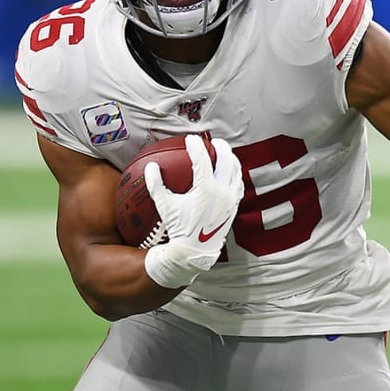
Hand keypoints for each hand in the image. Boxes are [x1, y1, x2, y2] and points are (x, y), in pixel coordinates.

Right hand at [143, 135, 243, 288]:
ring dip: (231, 159)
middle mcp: (222, 192)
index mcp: (206, 189)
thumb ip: (156, 185)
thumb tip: (151, 167)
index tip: (190, 139)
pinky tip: (229, 173)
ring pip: (236, 171)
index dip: (196, 146)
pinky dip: (234, 175)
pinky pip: (238, 185)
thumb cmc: (178, 228)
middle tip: (212, 142)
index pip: (203, 160)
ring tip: (224, 153)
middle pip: (227, 160)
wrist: (195, 251)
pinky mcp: (235, 206)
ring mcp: (231, 199)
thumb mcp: (165, 206)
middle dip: (220, 147)